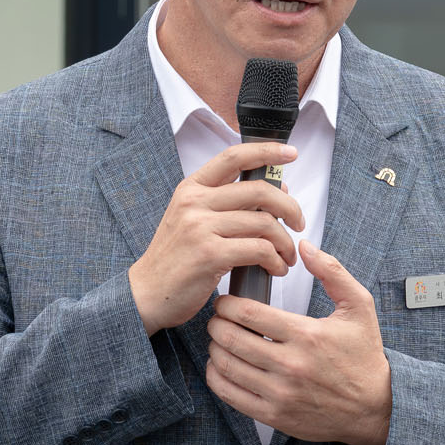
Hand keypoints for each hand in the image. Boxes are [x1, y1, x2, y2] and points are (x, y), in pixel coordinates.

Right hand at [128, 142, 304, 334]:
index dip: (267, 151)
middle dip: (289, 207)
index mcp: (191, 188)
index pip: (234, 157)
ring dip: (285, 242)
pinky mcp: (210, 254)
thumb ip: (227, 203)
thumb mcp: (192, 220)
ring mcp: (200, 227)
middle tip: (298, 224)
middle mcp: (194, 202)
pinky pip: (259, 250)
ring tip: (287, 257)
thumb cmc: (176, 259)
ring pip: (264, 223)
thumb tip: (276, 187)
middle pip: (259, 190)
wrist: (146, 294)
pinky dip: (276, 261)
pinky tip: (275, 269)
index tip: (291, 153)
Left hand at [205, 240, 390, 444]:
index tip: (225, 302)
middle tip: (217, 319)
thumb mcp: (359, 307)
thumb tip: (305, 246)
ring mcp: (280, 393)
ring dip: (214, 348)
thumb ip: (332, 272)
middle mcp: (291, 365)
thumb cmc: (364, 357)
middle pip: (231, 338)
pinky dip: (217, 377)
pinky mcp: (274, 415)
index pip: (249, 313)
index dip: (228, 304)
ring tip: (218, 339)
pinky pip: (230, 394)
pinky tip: (221, 366)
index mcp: (307, 335)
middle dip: (216, 324)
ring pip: (227, 366)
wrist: (373, 408)